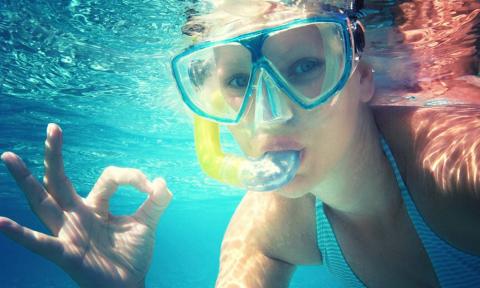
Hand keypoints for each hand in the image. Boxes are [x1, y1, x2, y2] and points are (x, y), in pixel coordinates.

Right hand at [0, 123, 171, 287]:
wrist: (129, 286)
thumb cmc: (131, 256)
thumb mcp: (146, 224)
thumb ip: (156, 203)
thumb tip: (163, 182)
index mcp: (97, 205)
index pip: (109, 177)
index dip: (131, 176)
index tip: (150, 187)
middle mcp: (78, 215)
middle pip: (60, 180)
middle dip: (55, 155)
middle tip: (52, 128)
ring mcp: (69, 232)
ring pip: (43, 202)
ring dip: (26, 181)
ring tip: (8, 157)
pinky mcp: (66, 253)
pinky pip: (40, 243)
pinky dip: (20, 234)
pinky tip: (0, 222)